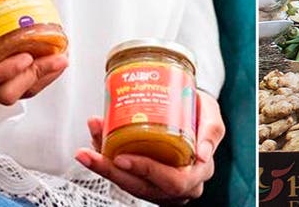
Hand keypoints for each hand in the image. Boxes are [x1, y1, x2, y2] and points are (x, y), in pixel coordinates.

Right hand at [0, 0, 67, 108]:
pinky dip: (36, 82)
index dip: (3, 72)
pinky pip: (15, 93)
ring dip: (41, 80)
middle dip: (33, 76)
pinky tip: (52, 64)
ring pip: (13, 95)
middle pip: (4, 93)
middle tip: (55, 56)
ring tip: (61, 58)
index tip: (25, 58)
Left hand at [75, 90, 224, 203]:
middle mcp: (178, 186)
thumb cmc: (201, 114)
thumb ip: (211, 132)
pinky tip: (93, 146)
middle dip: (112, 171)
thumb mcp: (212, 116)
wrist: (193, 111)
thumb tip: (202, 155)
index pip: (171, 181)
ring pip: (129, 183)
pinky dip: (106, 162)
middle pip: (142, 187)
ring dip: (103, 166)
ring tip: (86, 149)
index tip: (123, 157)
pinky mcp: (145, 179)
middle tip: (92, 154)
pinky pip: (123, 175)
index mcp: (196, 174)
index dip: (145, 171)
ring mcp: (160, 186)